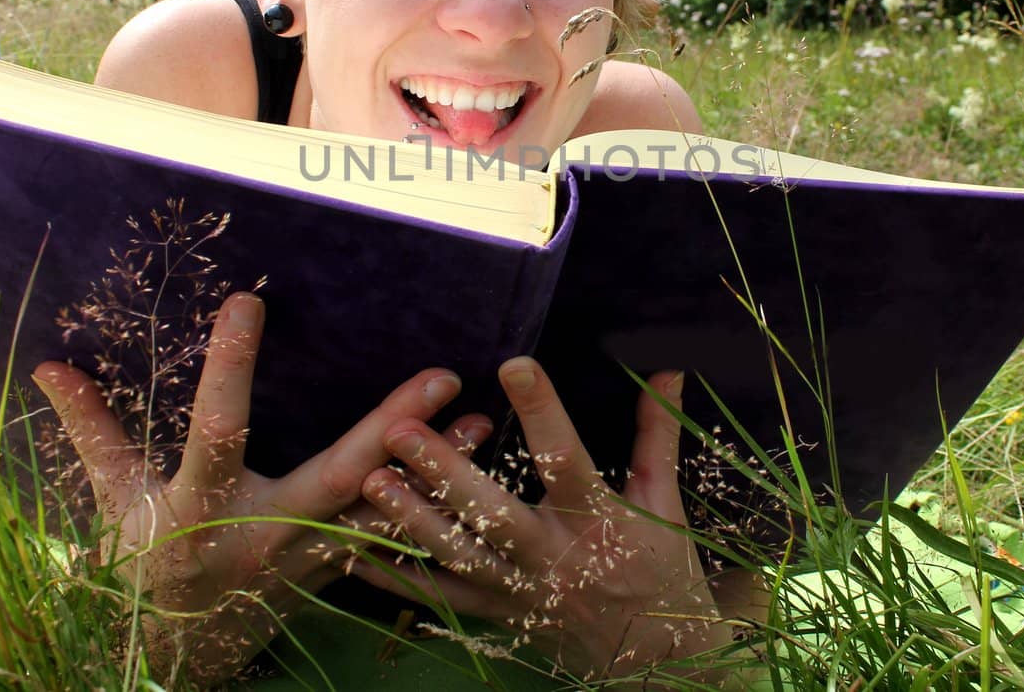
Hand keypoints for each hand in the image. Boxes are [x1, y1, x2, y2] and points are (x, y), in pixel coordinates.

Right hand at [32, 292, 465, 685]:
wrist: (177, 653)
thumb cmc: (143, 565)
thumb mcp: (114, 500)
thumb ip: (93, 432)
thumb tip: (50, 366)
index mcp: (201, 506)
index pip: (217, 428)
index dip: (229, 368)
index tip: (246, 303)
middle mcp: (264, 534)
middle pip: (337, 476)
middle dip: (391, 428)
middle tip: (441, 377)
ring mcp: (307, 560)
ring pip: (384, 514)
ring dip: (436, 471)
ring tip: (487, 420)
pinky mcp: (334, 574)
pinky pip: (393, 542)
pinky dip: (435, 510)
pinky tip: (478, 472)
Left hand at [355, 357, 733, 680]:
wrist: (657, 660)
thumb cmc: (663, 568)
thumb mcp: (664, 501)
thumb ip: (655, 433)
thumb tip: (667, 369)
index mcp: (597, 520)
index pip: (567, 458)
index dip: (541, 411)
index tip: (514, 364)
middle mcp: (553, 557)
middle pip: (492, 512)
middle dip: (443, 471)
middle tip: (400, 430)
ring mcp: (521, 591)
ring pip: (458, 557)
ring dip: (410, 519)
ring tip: (370, 481)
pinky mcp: (499, 616)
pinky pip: (442, 599)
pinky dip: (398, 579)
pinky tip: (356, 553)